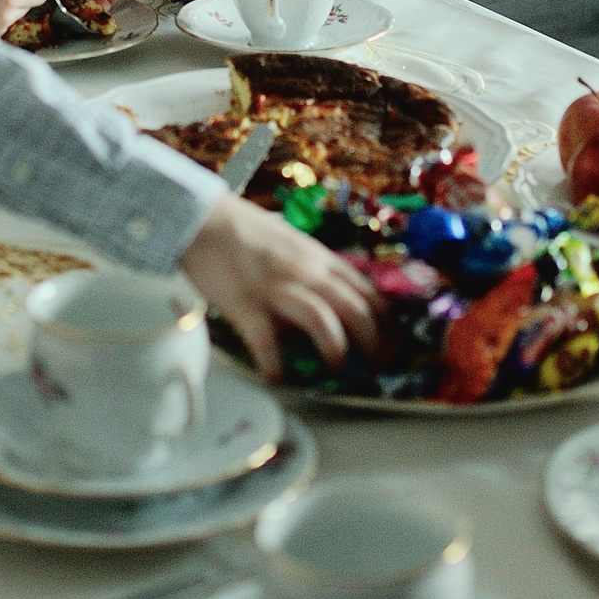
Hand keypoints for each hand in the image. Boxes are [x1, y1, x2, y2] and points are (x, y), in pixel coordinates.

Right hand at [180, 196, 383, 379]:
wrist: (204, 220)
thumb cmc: (247, 231)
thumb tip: (331, 304)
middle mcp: (306, 273)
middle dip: (373, 342)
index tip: (394, 341)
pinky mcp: (246, 305)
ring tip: (336, 368)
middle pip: (354, 309)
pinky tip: (277, 379)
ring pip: (322, 320)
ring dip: (335, 349)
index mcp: (320, 259)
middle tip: (374, 365)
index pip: (367, 291)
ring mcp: (277, 289)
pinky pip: (266, 341)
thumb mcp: (294, 244)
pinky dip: (275, 364)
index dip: (387, 321)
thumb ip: (315, 270)